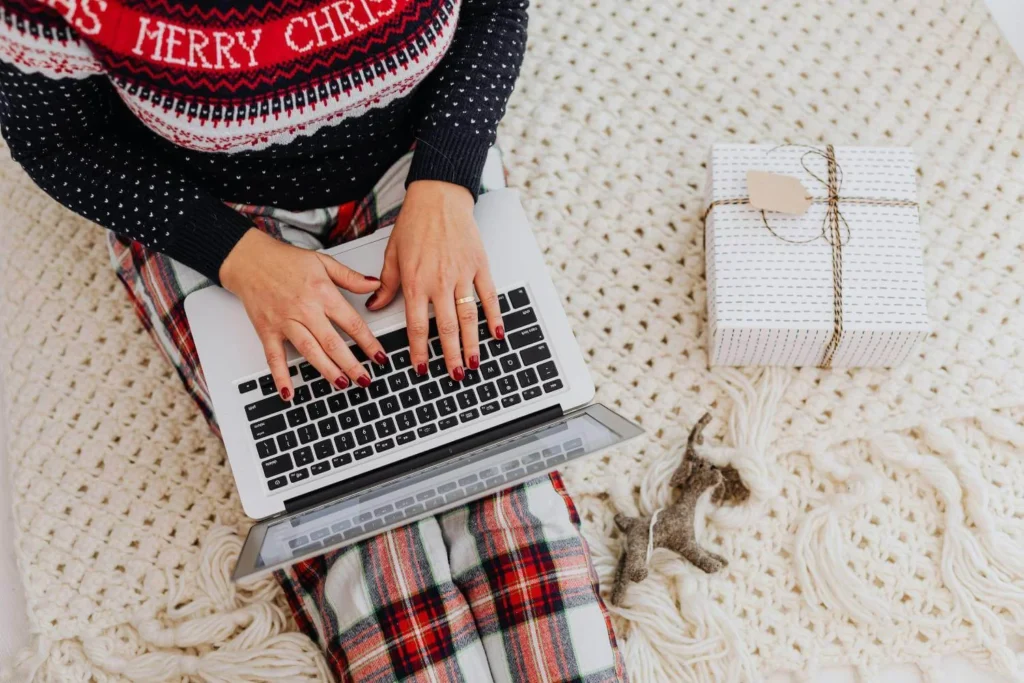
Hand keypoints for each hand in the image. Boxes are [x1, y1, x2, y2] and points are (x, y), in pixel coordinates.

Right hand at [219, 229, 386, 399]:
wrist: (250, 259)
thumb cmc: (285, 260)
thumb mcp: (323, 262)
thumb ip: (350, 277)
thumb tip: (375, 283)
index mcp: (322, 293)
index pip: (352, 322)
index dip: (368, 342)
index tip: (380, 356)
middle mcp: (305, 310)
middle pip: (333, 342)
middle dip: (351, 364)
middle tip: (364, 379)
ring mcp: (285, 322)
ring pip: (309, 351)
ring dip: (327, 370)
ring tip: (341, 384)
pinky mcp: (267, 331)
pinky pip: (274, 357)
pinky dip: (281, 376)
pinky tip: (290, 392)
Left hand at [367, 180, 504, 379]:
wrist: (439, 197)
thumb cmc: (415, 222)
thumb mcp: (392, 254)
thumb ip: (386, 284)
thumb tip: (375, 305)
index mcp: (415, 281)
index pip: (416, 325)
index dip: (419, 350)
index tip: (421, 368)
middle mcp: (439, 281)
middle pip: (446, 327)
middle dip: (450, 355)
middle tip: (455, 375)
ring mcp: (462, 275)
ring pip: (468, 316)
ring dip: (472, 343)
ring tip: (474, 362)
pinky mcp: (479, 266)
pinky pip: (489, 296)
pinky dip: (494, 316)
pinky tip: (496, 333)